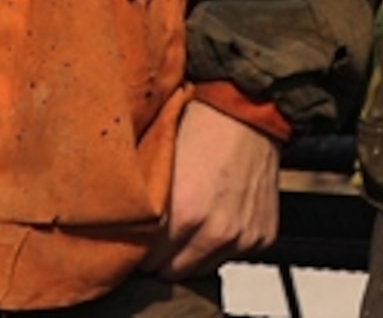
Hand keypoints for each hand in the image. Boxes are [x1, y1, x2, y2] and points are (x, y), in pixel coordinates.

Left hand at [144, 100, 280, 277]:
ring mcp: (241, 236)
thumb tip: (120, 234)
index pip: (145, 263)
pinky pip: (232, 256)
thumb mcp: (159, 164)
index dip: (138, 248)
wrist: (248, 108)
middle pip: (173, 273)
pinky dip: (224, 242)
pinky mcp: (262, 235)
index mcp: (184, 215)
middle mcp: (215, 232)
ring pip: (202, 269)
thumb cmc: (201, 127)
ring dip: (194, 253)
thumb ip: (142, 208)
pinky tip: (219, 215)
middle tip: (164, 230)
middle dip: (164, 255)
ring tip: (193, 221)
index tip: (138, 237)